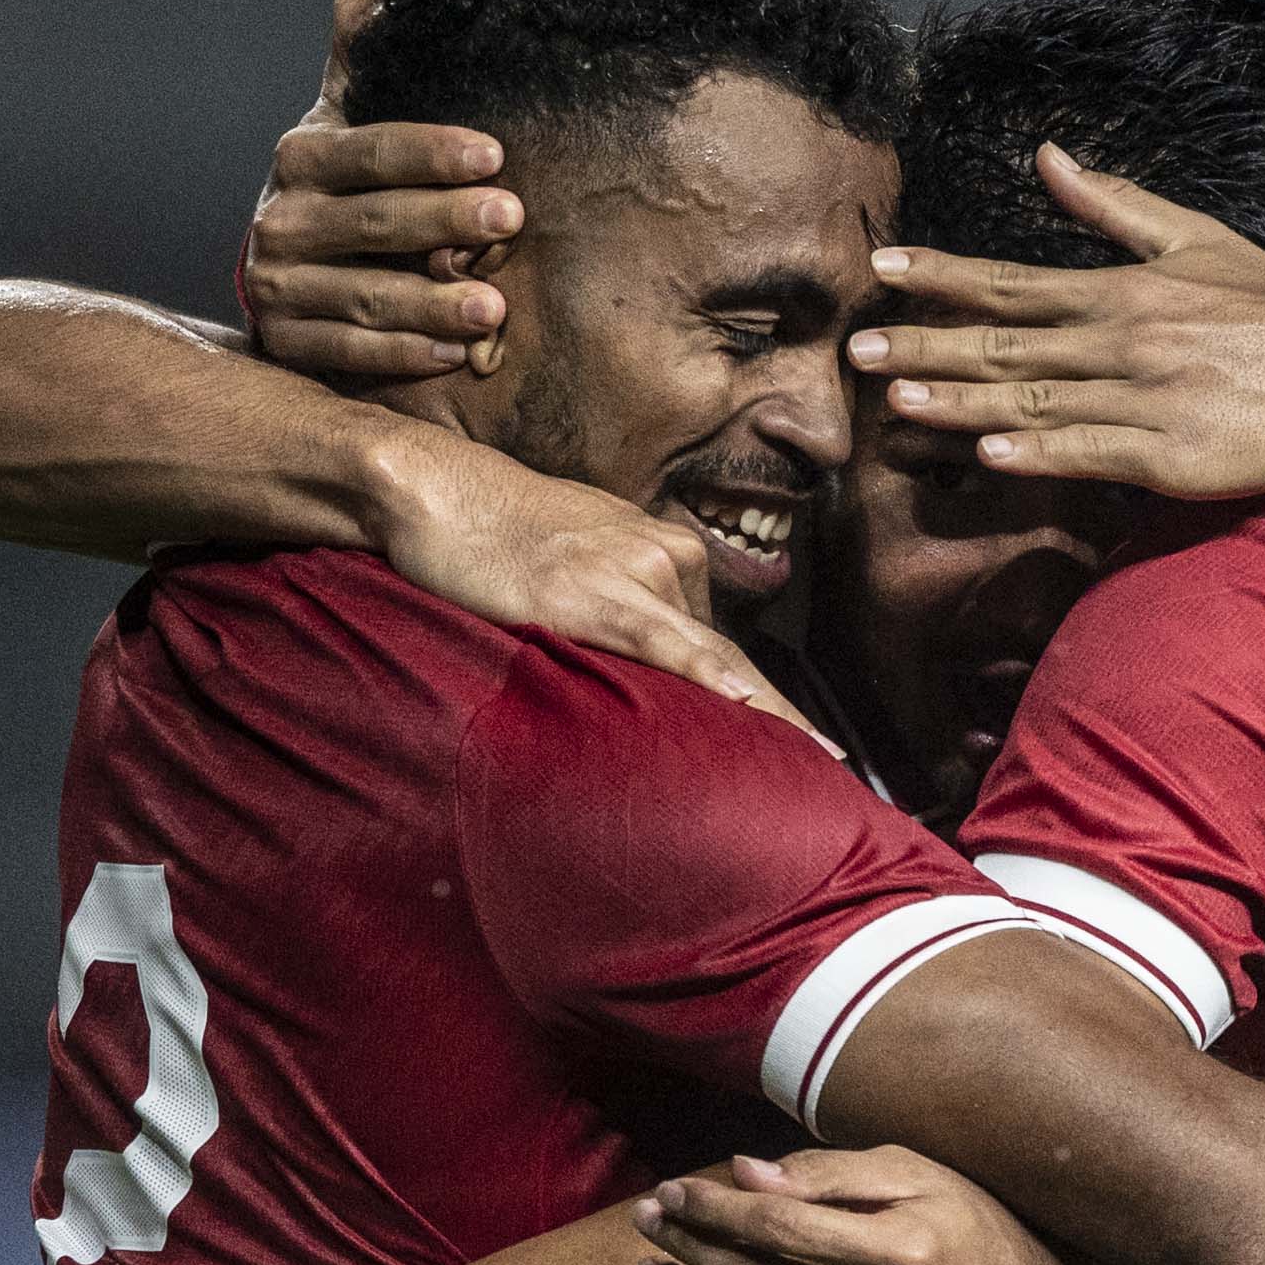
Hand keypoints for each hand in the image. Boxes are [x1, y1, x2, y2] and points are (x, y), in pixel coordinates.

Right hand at [238, 0, 521, 382]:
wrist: (281, 267)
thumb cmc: (338, 184)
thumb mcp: (343, 119)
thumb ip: (361, 65)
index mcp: (302, 157)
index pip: (372, 151)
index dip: (431, 151)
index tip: (493, 153)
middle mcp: (282, 219)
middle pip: (375, 222)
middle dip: (446, 221)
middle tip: (511, 220)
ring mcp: (280, 285)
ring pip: (365, 295)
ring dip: (433, 303)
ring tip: (496, 308)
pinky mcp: (284, 341)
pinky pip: (349, 353)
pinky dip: (404, 355)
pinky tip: (457, 355)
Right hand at [365, 444, 823, 734]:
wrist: (441, 492)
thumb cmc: (499, 537)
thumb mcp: (578, 567)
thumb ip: (616, 613)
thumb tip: (634, 676)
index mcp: (667, 556)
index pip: (724, 645)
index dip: (772, 703)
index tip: (821, 751)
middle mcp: (669, 558)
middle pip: (727, 657)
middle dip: (775, 720)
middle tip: (823, 772)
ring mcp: (639, 570)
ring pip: (713, 658)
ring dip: (757, 718)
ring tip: (809, 764)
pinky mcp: (599, 592)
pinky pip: (670, 644)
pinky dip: (712, 677)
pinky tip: (749, 708)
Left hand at [849, 145, 1264, 495]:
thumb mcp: (1193, 239)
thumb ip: (1113, 207)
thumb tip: (1048, 156)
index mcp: (1121, 291)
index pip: (1012, 282)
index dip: (941, 277)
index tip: (879, 273)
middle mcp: (1123, 340)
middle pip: (1007, 344)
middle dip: (928, 344)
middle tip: (855, 351)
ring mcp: (1147, 399)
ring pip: (1037, 400)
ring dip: (964, 399)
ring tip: (898, 401)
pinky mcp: (1174, 455)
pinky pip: (1094, 452)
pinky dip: (1040, 453)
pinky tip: (990, 454)